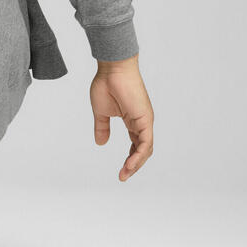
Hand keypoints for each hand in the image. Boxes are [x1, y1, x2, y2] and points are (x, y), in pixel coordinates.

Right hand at [90, 54, 153, 180]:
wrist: (112, 69)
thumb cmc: (106, 84)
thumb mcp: (101, 112)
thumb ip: (102, 127)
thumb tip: (100, 143)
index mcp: (133, 120)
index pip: (136, 145)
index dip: (130, 159)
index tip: (121, 171)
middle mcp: (142, 122)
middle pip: (143, 150)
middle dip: (133, 165)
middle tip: (122, 176)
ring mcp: (145, 121)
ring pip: (146, 149)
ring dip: (136, 163)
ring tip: (125, 173)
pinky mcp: (145, 119)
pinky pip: (145, 142)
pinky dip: (139, 155)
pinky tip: (131, 164)